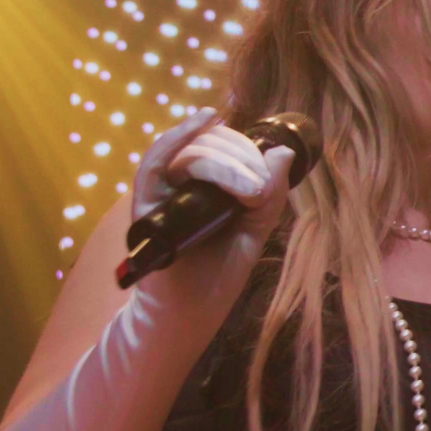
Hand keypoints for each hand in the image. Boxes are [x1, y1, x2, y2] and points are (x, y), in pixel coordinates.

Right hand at [132, 108, 294, 302]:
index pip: (225, 148)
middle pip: (208, 146)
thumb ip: (270, 193)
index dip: (249, 149)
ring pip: (189, 154)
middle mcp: (184, 183)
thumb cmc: (220, 272)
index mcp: (210, 185)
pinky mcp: (146, 207)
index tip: (270, 164)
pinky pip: (153, 165)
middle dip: (239, 157)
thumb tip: (283, 151)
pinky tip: (201, 120)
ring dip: (222, 160)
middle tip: (257, 189)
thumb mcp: (256, 228)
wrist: (192, 310)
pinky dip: (174, 139)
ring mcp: (163, 192)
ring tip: (247, 189)